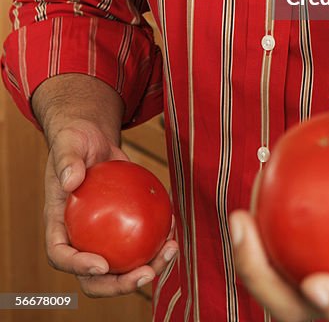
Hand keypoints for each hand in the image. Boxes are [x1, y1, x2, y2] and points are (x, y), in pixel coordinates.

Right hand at [44, 121, 178, 297]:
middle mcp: (78, 238)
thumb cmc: (75, 140)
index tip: (101, 264)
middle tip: (145, 275)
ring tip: (171, 251)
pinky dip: (158, 241)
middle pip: (93, 276)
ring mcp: (101, 237)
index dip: (77, 267)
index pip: (61, 255)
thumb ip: (67, 160)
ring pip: (121, 266)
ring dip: (148, 267)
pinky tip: (175, 228)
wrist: (92, 139)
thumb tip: (72, 180)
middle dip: (118, 285)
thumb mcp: (69, 143)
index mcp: (58, 224)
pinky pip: (138, 242)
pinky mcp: (121, 229)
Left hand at [229, 125, 328, 321]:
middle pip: (300, 316)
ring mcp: (318, 297)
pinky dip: (257, 238)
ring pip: (276, 296)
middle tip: (246, 230)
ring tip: (239, 217)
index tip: (316, 283)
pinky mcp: (298, 275)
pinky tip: (254, 190)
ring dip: (251, 262)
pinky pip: (272, 263)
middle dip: (266, 286)